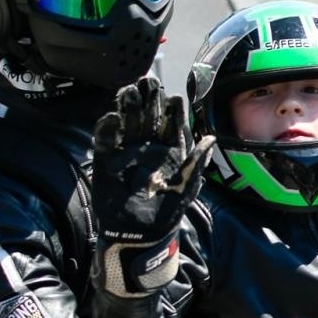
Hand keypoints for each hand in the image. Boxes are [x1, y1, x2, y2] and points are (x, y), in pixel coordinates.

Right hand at [91, 76, 213, 298]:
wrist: (140, 235)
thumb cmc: (167, 213)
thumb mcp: (186, 187)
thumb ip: (196, 162)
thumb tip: (211, 139)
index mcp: (169, 151)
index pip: (171, 124)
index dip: (171, 110)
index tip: (172, 96)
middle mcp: (148, 147)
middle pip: (148, 118)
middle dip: (148, 101)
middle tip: (148, 82)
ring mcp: (126, 152)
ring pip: (127, 123)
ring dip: (129, 108)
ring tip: (130, 92)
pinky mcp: (107, 162)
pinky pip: (106, 141)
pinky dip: (108, 128)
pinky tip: (113, 117)